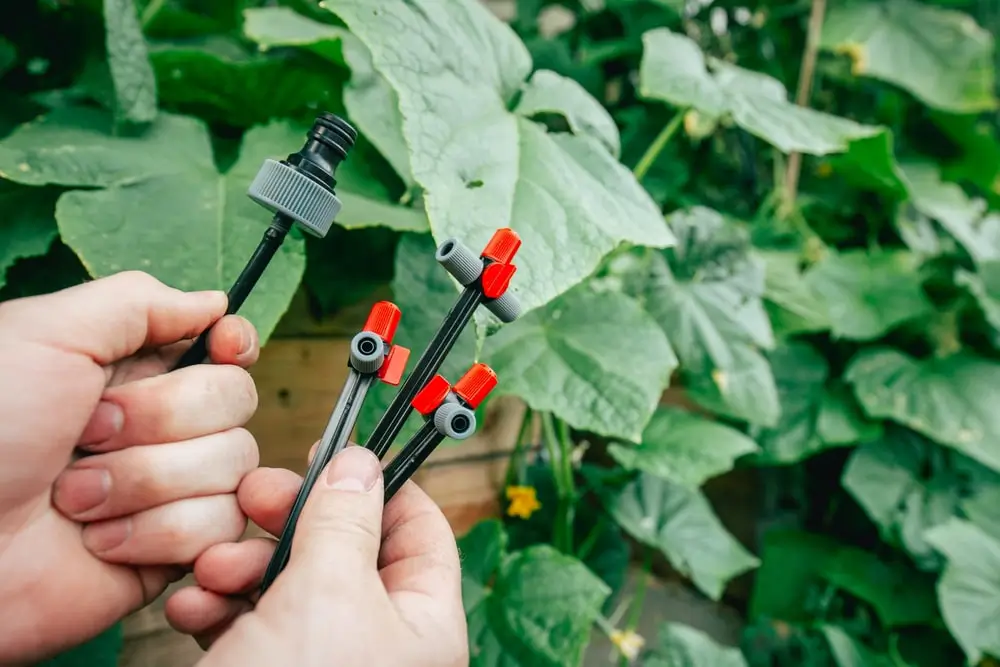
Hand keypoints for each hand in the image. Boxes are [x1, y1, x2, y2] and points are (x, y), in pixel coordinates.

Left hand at [0, 271, 261, 663]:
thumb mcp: (48, 335)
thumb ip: (139, 303)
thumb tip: (217, 302)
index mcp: (130, 370)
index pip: (224, 347)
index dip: (233, 345)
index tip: (224, 345)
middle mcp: (158, 427)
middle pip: (235, 400)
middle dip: (163, 417)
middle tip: (87, 434)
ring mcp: (169, 490)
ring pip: (233, 464)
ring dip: (148, 480)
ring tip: (74, 497)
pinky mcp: (170, 551)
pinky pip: (219, 527)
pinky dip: (156, 532)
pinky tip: (98, 541)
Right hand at [165, 446, 468, 666]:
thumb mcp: (328, 594)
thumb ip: (345, 520)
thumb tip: (361, 463)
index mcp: (422, 621)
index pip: (420, 530)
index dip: (380, 485)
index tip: (332, 454)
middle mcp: (379, 640)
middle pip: (345, 549)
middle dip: (292, 520)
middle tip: (252, 496)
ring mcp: (323, 660)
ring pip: (289, 583)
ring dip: (243, 563)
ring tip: (210, 567)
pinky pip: (252, 625)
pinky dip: (220, 608)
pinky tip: (193, 608)